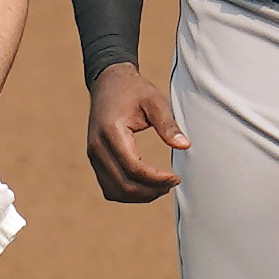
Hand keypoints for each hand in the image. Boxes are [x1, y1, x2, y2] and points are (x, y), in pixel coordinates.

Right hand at [85, 62, 186, 202]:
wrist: (108, 82)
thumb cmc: (134, 90)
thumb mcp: (155, 101)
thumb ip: (168, 124)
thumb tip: (185, 146)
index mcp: (111, 131)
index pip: (133, 167)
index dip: (156, 178)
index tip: (176, 177)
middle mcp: (97, 146)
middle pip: (123, 184)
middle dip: (150, 191)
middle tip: (172, 184)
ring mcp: (93, 155)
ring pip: (114, 190)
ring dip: (139, 196)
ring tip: (162, 187)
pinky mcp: (95, 159)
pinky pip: (109, 187)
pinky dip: (128, 192)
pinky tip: (146, 185)